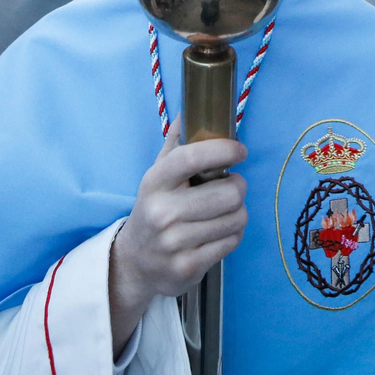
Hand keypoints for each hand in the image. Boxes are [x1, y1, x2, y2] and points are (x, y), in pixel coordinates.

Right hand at [109, 128, 247, 354]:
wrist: (135, 262)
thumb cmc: (155, 208)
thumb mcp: (158, 175)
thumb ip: (177, 142)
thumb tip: (191, 107)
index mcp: (154, 182)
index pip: (191, 158)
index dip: (222, 150)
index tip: (239, 150)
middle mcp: (162, 212)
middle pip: (228, 194)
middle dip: (238, 186)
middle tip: (232, 186)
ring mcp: (175, 243)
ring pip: (236, 218)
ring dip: (238, 211)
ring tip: (225, 210)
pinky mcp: (189, 267)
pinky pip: (232, 241)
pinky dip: (233, 233)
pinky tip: (220, 230)